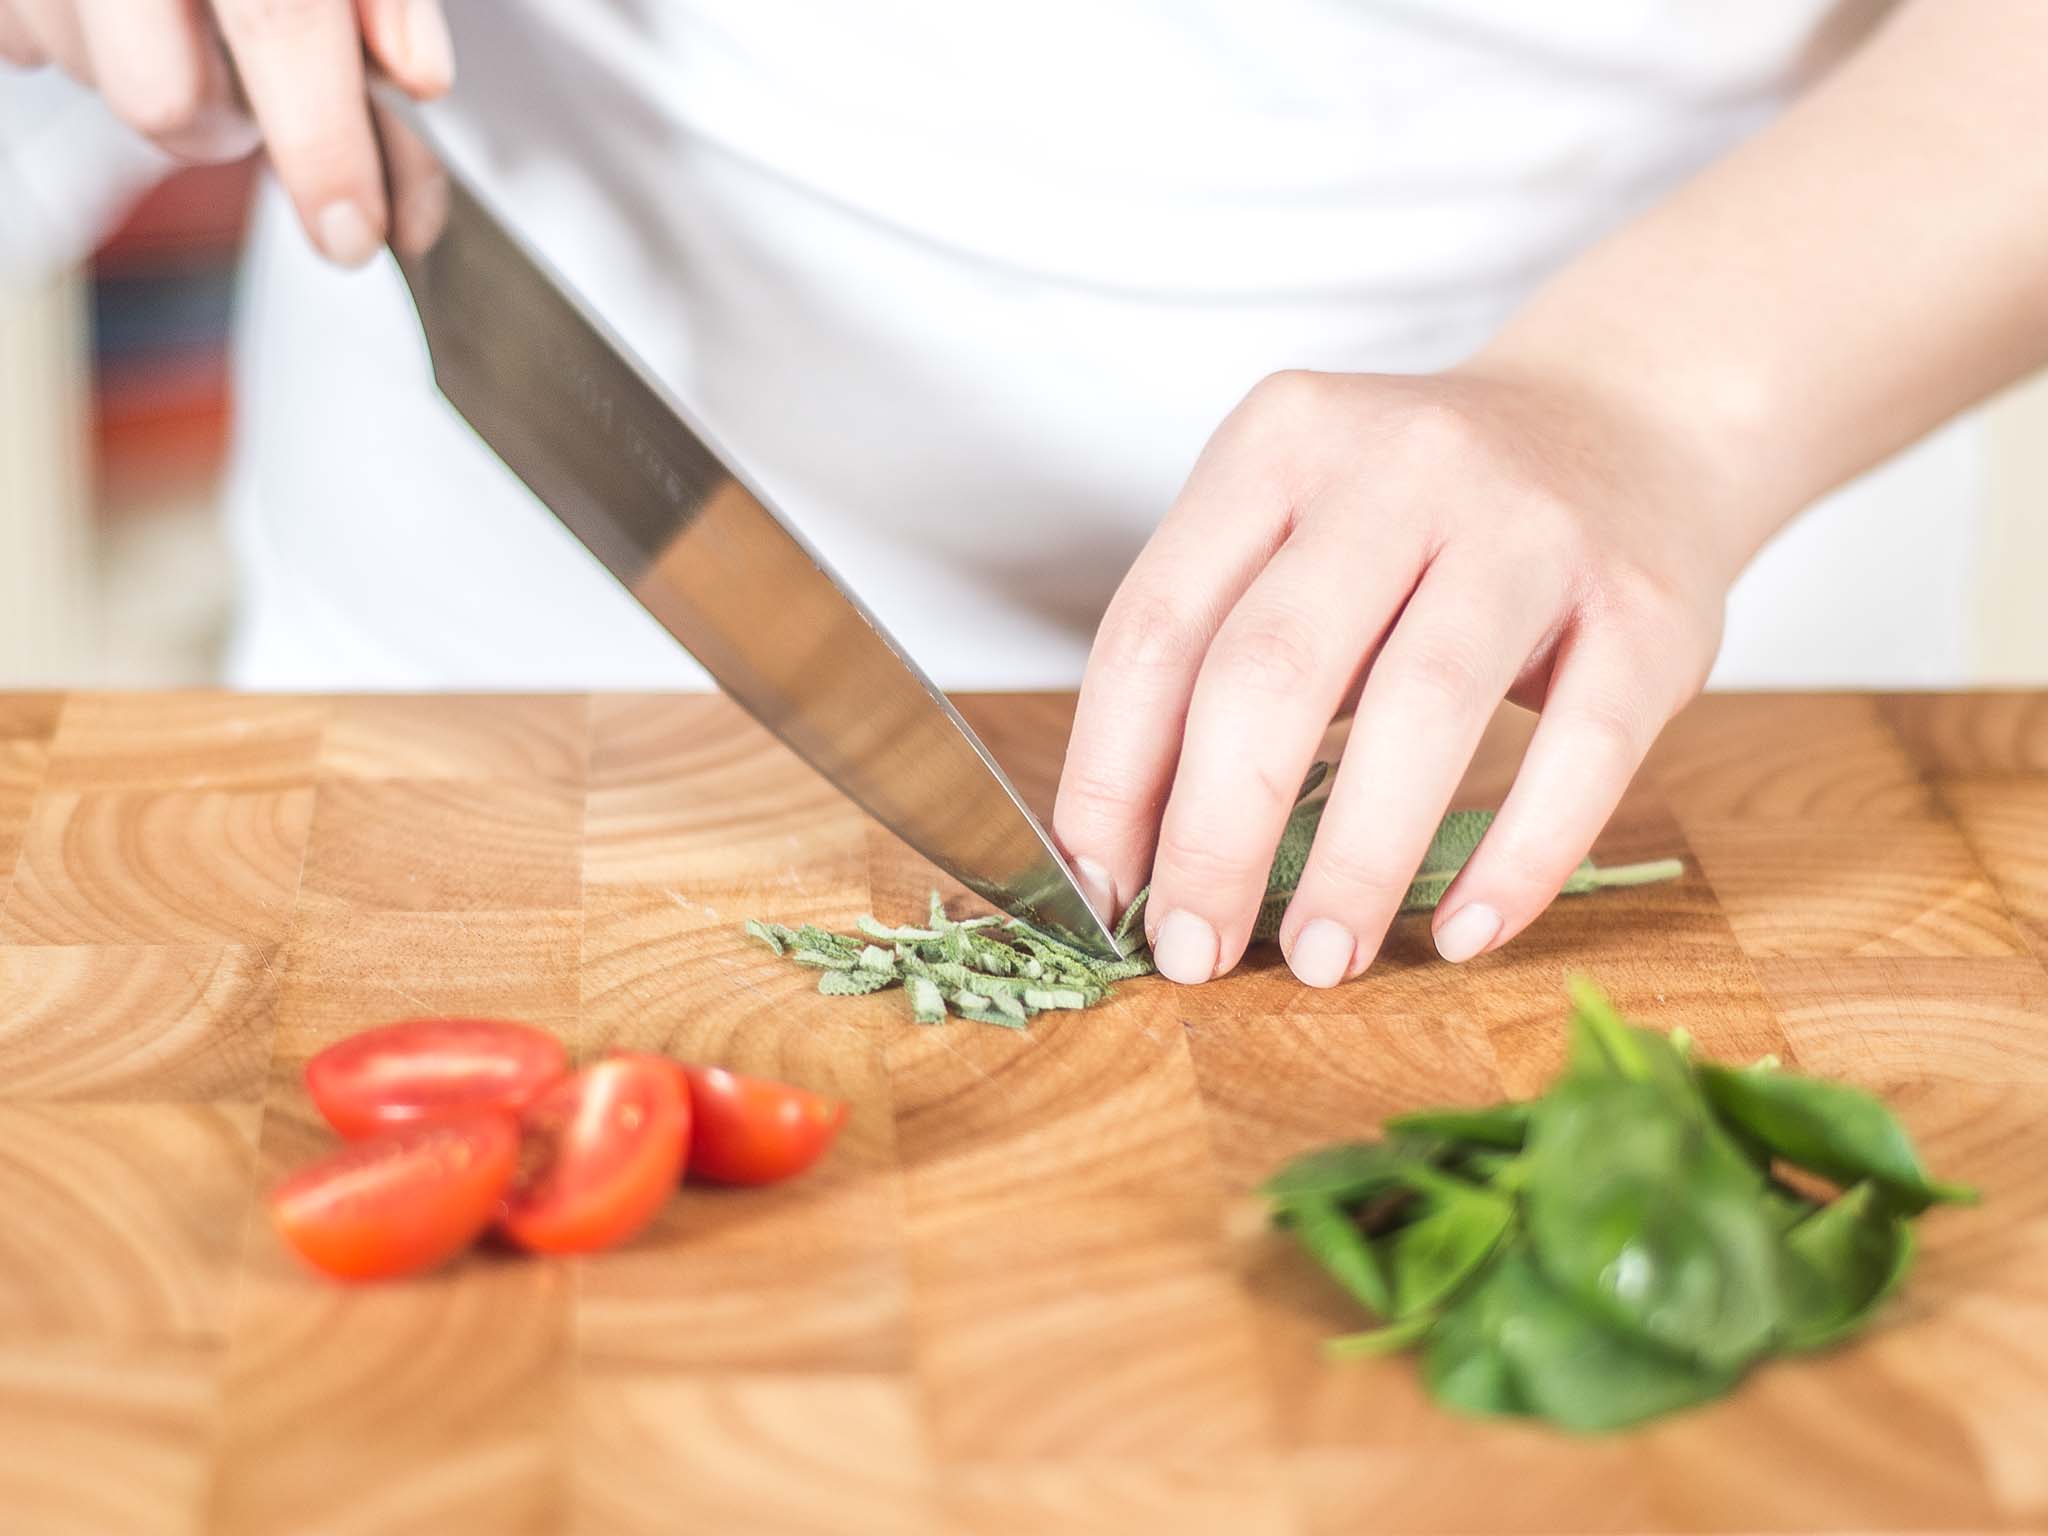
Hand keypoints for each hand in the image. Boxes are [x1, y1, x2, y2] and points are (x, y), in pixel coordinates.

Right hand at [0, 0, 452, 265]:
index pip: (281, 25)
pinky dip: (79, 29)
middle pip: (162, 100)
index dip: (326, 151)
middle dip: (227, 126)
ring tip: (185, 4)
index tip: (353, 230)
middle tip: (264, 83)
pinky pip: (25, 38)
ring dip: (155, 70)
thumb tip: (415, 75)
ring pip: (91, 78)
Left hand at [1055, 365, 1741, 986]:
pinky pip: (1577, 756)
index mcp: (1280, 443)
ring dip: (1356, 862)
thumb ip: (1214, 658)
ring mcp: (1532, 528)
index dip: (1110, 776)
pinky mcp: (1648, 609)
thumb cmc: (1421, 520)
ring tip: (1321, 958)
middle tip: (1196, 950)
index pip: (1156, 627)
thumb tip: (1130, 855)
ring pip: (1422, 708)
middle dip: (1216, 837)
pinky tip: (1464, 934)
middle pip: (1272, 670)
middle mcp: (1401, 464)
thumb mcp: (1298, 533)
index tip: (1102, 892)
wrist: (1629, 425)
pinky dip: (1515, 860)